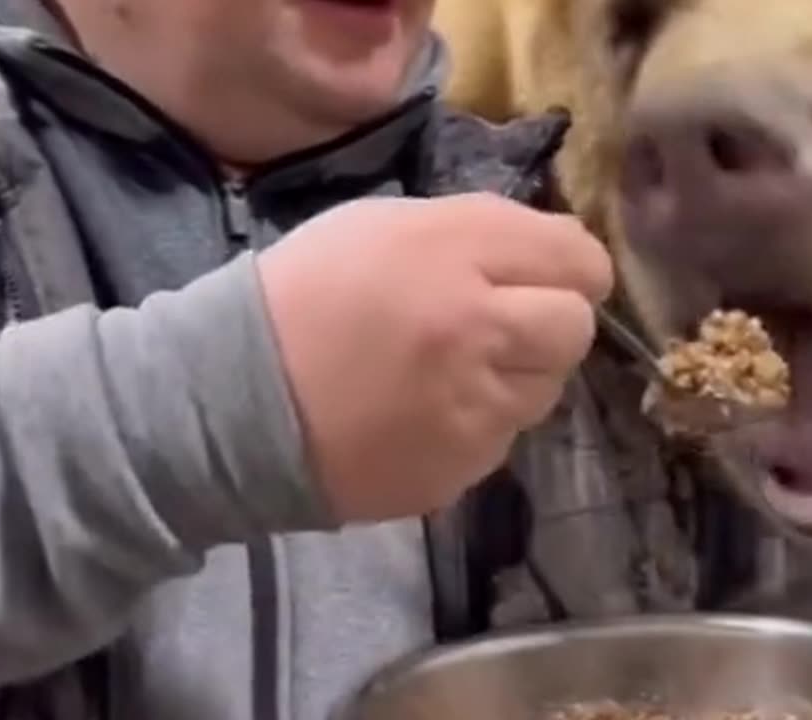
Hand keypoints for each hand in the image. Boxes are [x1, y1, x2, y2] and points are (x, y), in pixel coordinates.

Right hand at [257, 193, 613, 522]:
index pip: (576, 259)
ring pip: (546, 389)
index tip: (552, 275)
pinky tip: (425, 413)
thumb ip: (477, 228)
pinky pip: (502, 439)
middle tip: (508, 325)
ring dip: (517, 375)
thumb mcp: (385, 224)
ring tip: (454, 371)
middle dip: (553, 322)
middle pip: (576, 327)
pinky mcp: (458, 469)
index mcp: (456, 255)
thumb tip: (556, 249)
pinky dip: (479, 424)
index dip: (572, 267)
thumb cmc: (306, 293)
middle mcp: (478, 330)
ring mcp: (473, 410)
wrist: (234, 398)